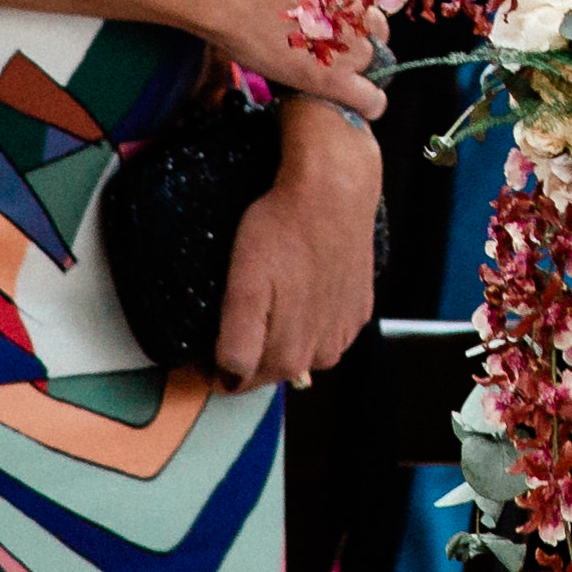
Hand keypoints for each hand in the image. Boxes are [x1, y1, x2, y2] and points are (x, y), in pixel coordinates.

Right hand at [174, 0, 386, 117]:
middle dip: (355, 33)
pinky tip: (364, 106)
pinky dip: (369, 103)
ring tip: (328, 69)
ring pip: (370, 61)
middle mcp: (363, 8)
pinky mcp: (328, 78)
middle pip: (375, 28)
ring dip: (355, 65)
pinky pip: (368, 99)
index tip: (334, 12)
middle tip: (323, 38)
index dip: (353, 6)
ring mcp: (348, 45)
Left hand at [215, 102, 383, 389]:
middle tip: (243, 302)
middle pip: (272, 368)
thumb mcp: (243, 288)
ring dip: (283, 333)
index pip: (241, 382)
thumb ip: (237, 345)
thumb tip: (230, 380)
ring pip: (301, 350)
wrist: (334, 189)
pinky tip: (303, 286)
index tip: (211, 336)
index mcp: (290, 356)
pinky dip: (311, 316)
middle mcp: (322, 353)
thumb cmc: (282, 229)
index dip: (219, 363)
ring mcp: (345, 331)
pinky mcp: (360, 308)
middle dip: (252, 348)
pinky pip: (326, 328)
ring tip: (275, 291)